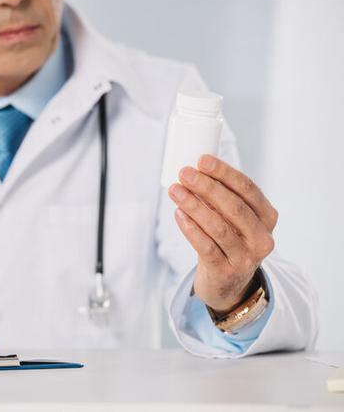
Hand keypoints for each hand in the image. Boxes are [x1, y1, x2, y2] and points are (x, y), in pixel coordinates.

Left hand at [168, 154, 277, 313]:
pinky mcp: (227, 271)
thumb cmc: (227, 241)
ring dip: (193, 205)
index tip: (202, 160)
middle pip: (233, 206)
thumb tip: (194, 170)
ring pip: (218, 227)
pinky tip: (178, 214)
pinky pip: (206, 247)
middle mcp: (262, 237)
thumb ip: (220, 197)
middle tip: (184, 173)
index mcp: (267, 216)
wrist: (227, 283)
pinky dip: (190, 229)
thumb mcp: (233, 219)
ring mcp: (246, 257)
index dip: (224, 173)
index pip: (248, 189)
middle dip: (206, 187)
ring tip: (175, 190)